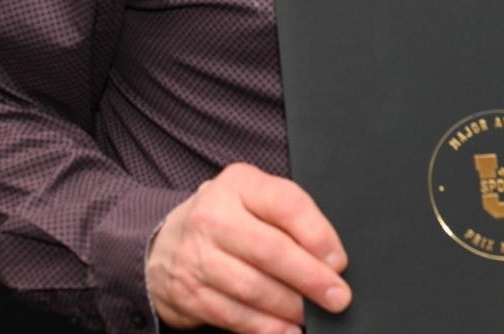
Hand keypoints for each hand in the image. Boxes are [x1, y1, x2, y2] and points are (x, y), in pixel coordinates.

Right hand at [146, 162, 350, 332]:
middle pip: (270, 250)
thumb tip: (329, 256)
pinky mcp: (190, 293)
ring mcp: (198, 256)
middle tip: (337, 296)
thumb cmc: (226, 219)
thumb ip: (287, 216)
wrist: (165, 245)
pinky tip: (285, 330)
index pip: (284, 203)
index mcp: (238, 184)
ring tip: (312, 314)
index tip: (338, 261)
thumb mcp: (253, 198)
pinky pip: (234, 315)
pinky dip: (265, 327)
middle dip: (310, 278)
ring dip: (289, 307)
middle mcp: (214, 216)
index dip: (317, 234)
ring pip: (253, 287)